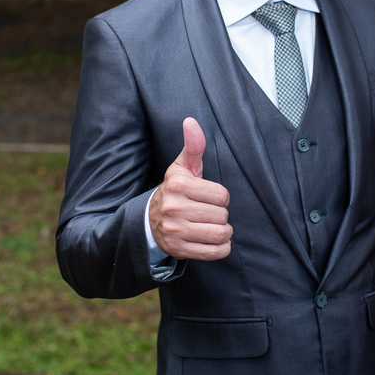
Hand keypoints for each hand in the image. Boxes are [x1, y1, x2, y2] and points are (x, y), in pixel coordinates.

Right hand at [148, 117, 232, 260]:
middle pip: (222, 215)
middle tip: (208, 213)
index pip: (222, 195)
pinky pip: (215, 253)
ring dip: (223, 232)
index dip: (221, 197)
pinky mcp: (178, 250)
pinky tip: (213, 241)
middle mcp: (174, 208)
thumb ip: (193, 146)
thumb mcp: (182, 167)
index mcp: (178, 185)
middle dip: (221, 215)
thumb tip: (191, 121)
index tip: (209, 197)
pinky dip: (221, 248)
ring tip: (212, 226)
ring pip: (221, 234)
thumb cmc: (175, 190)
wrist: (151, 219)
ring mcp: (175, 231)